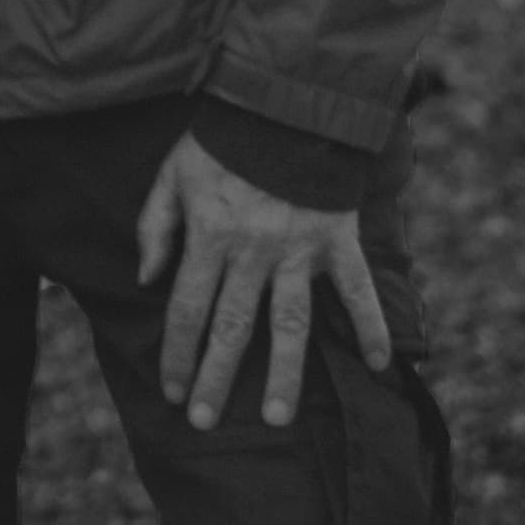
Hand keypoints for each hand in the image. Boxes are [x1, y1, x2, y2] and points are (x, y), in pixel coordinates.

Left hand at [136, 131, 390, 431]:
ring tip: (275, 418)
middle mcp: (253, 250)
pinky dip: (372, 326)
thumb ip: (155, 225)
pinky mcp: (337, 239)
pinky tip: (379, 365)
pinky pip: (357, 290)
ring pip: (290, 324)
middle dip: (215, 379)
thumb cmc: (221, 139)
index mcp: (210, 234)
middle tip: (204, 424)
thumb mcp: (172, 172)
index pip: (188, 309)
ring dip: (282, 374)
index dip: (177, 353)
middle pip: (231, 328)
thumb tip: (145, 279)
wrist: (283, 100)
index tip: (171, 391)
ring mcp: (298, 249)